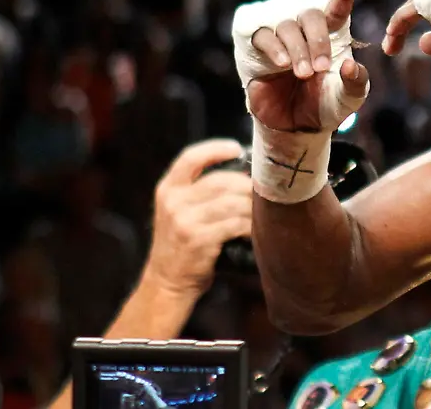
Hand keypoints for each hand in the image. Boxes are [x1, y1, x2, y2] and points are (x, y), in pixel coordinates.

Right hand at [141, 139, 253, 299]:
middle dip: (247, 186)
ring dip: (252, 208)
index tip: (237, 149)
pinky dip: (249, 226)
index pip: (190, 158)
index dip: (215, 149)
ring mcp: (184, 220)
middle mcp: (173, 201)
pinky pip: (234, 224)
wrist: (166, 281)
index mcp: (168, 188)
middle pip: (220, 181)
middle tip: (264, 193)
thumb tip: (244, 173)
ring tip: (263, 214)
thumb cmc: (182, 243)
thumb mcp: (178, 211)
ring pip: (231, 202)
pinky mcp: (197, 239)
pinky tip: (253, 232)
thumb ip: (199, 191)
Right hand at [246, 0, 369, 130]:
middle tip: (321, 68)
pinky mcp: (255, 44)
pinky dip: (274, 48)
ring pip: (286, 25)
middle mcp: (303, 27)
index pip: (337, 7)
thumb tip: (350, 64)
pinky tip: (282, 63)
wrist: (294, 127)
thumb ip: (356, 81)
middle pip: (310, 14)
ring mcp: (278, 32)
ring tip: (303, 74)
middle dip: (318, 40)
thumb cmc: (324, 105)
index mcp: (331, 33)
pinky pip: (262, 34)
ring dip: (297, 50)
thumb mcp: (348, 98)